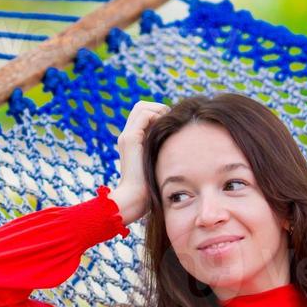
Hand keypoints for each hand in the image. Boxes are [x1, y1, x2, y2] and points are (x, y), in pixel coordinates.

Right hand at [108, 100, 168, 224]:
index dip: (158, 113)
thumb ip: (163, 153)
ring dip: (159, 110)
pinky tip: (166, 129)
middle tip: (172, 121)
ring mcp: (127, 137)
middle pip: (141, 107)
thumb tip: (179, 144)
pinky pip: (144, 115)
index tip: (172, 125)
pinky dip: (157, 116)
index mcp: (132, 142)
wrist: (134, 199)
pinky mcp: (130, 139)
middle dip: (158, 108)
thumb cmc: (149, 188)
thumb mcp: (158, 165)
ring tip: (169, 124)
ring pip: (141, 107)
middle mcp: (127, 136)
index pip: (143, 115)